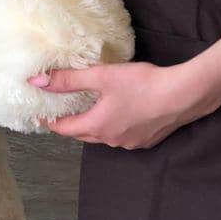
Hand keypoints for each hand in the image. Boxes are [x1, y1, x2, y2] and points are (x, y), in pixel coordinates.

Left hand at [28, 60, 218, 148]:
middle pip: (83, 135)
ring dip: (94, 126)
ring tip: (90, 111)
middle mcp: (110, 139)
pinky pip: (123, 135)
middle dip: (71, 125)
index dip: (50, 122)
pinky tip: (120, 114)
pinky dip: (115, 127)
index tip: (41, 116)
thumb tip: (37, 81)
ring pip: (104, 136)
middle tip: (63, 112)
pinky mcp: (147, 140)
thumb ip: (69, 79)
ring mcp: (130, 143)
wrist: (183, 96)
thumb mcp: (101, 77)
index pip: (64, 129)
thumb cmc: (141, 84)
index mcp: (96, 126)